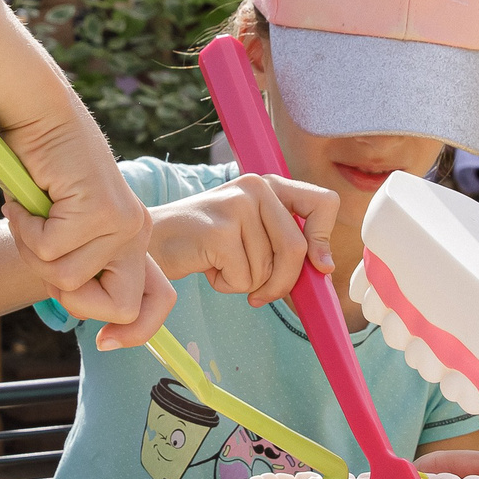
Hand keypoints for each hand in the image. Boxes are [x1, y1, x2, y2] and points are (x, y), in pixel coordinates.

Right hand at [1, 107, 176, 350]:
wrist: (41, 116)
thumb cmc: (44, 171)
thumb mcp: (66, 227)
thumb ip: (77, 263)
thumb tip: (74, 301)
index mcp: (133, 238)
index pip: (159, 302)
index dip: (138, 332)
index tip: (105, 342)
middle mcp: (137, 231)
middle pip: (118, 308)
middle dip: (72, 297)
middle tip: (44, 254)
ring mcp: (122, 222)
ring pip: (68, 280)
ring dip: (34, 252)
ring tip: (31, 216)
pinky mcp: (99, 210)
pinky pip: (50, 250)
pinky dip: (25, 230)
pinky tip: (24, 203)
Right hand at [149, 174, 337, 306]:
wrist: (153, 242)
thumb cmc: (206, 243)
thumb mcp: (253, 234)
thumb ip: (286, 241)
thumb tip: (326, 267)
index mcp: (270, 184)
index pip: (324, 202)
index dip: (324, 239)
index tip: (318, 266)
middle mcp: (257, 187)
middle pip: (296, 248)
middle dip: (281, 282)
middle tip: (259, 294)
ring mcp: (237, 206)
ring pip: (268, 269)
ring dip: (246, 283)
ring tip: (220, 265)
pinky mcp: (219, 230)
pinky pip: (243, 278)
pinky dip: (227, 286)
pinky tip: (208, 267)